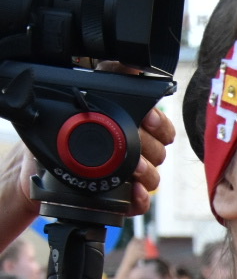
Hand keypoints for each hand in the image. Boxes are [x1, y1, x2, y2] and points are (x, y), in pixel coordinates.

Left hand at [2, 103, 171, 239]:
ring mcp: (129, 178)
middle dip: (150, 146)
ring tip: (134, 168)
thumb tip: (116, 75)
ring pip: (153, 177)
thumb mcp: (69, 111)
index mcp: (127, 130)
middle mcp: (133, 153)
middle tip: (137, 140)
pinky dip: (140, 198)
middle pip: (159, 152)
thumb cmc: (54, 138)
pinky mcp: (122, 200)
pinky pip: (141, 203)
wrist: (35, 169)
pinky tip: (134, 190)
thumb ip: (94, 97)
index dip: (159, 122)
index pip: (159, 126)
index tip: (148, 117)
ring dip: (147, 172)